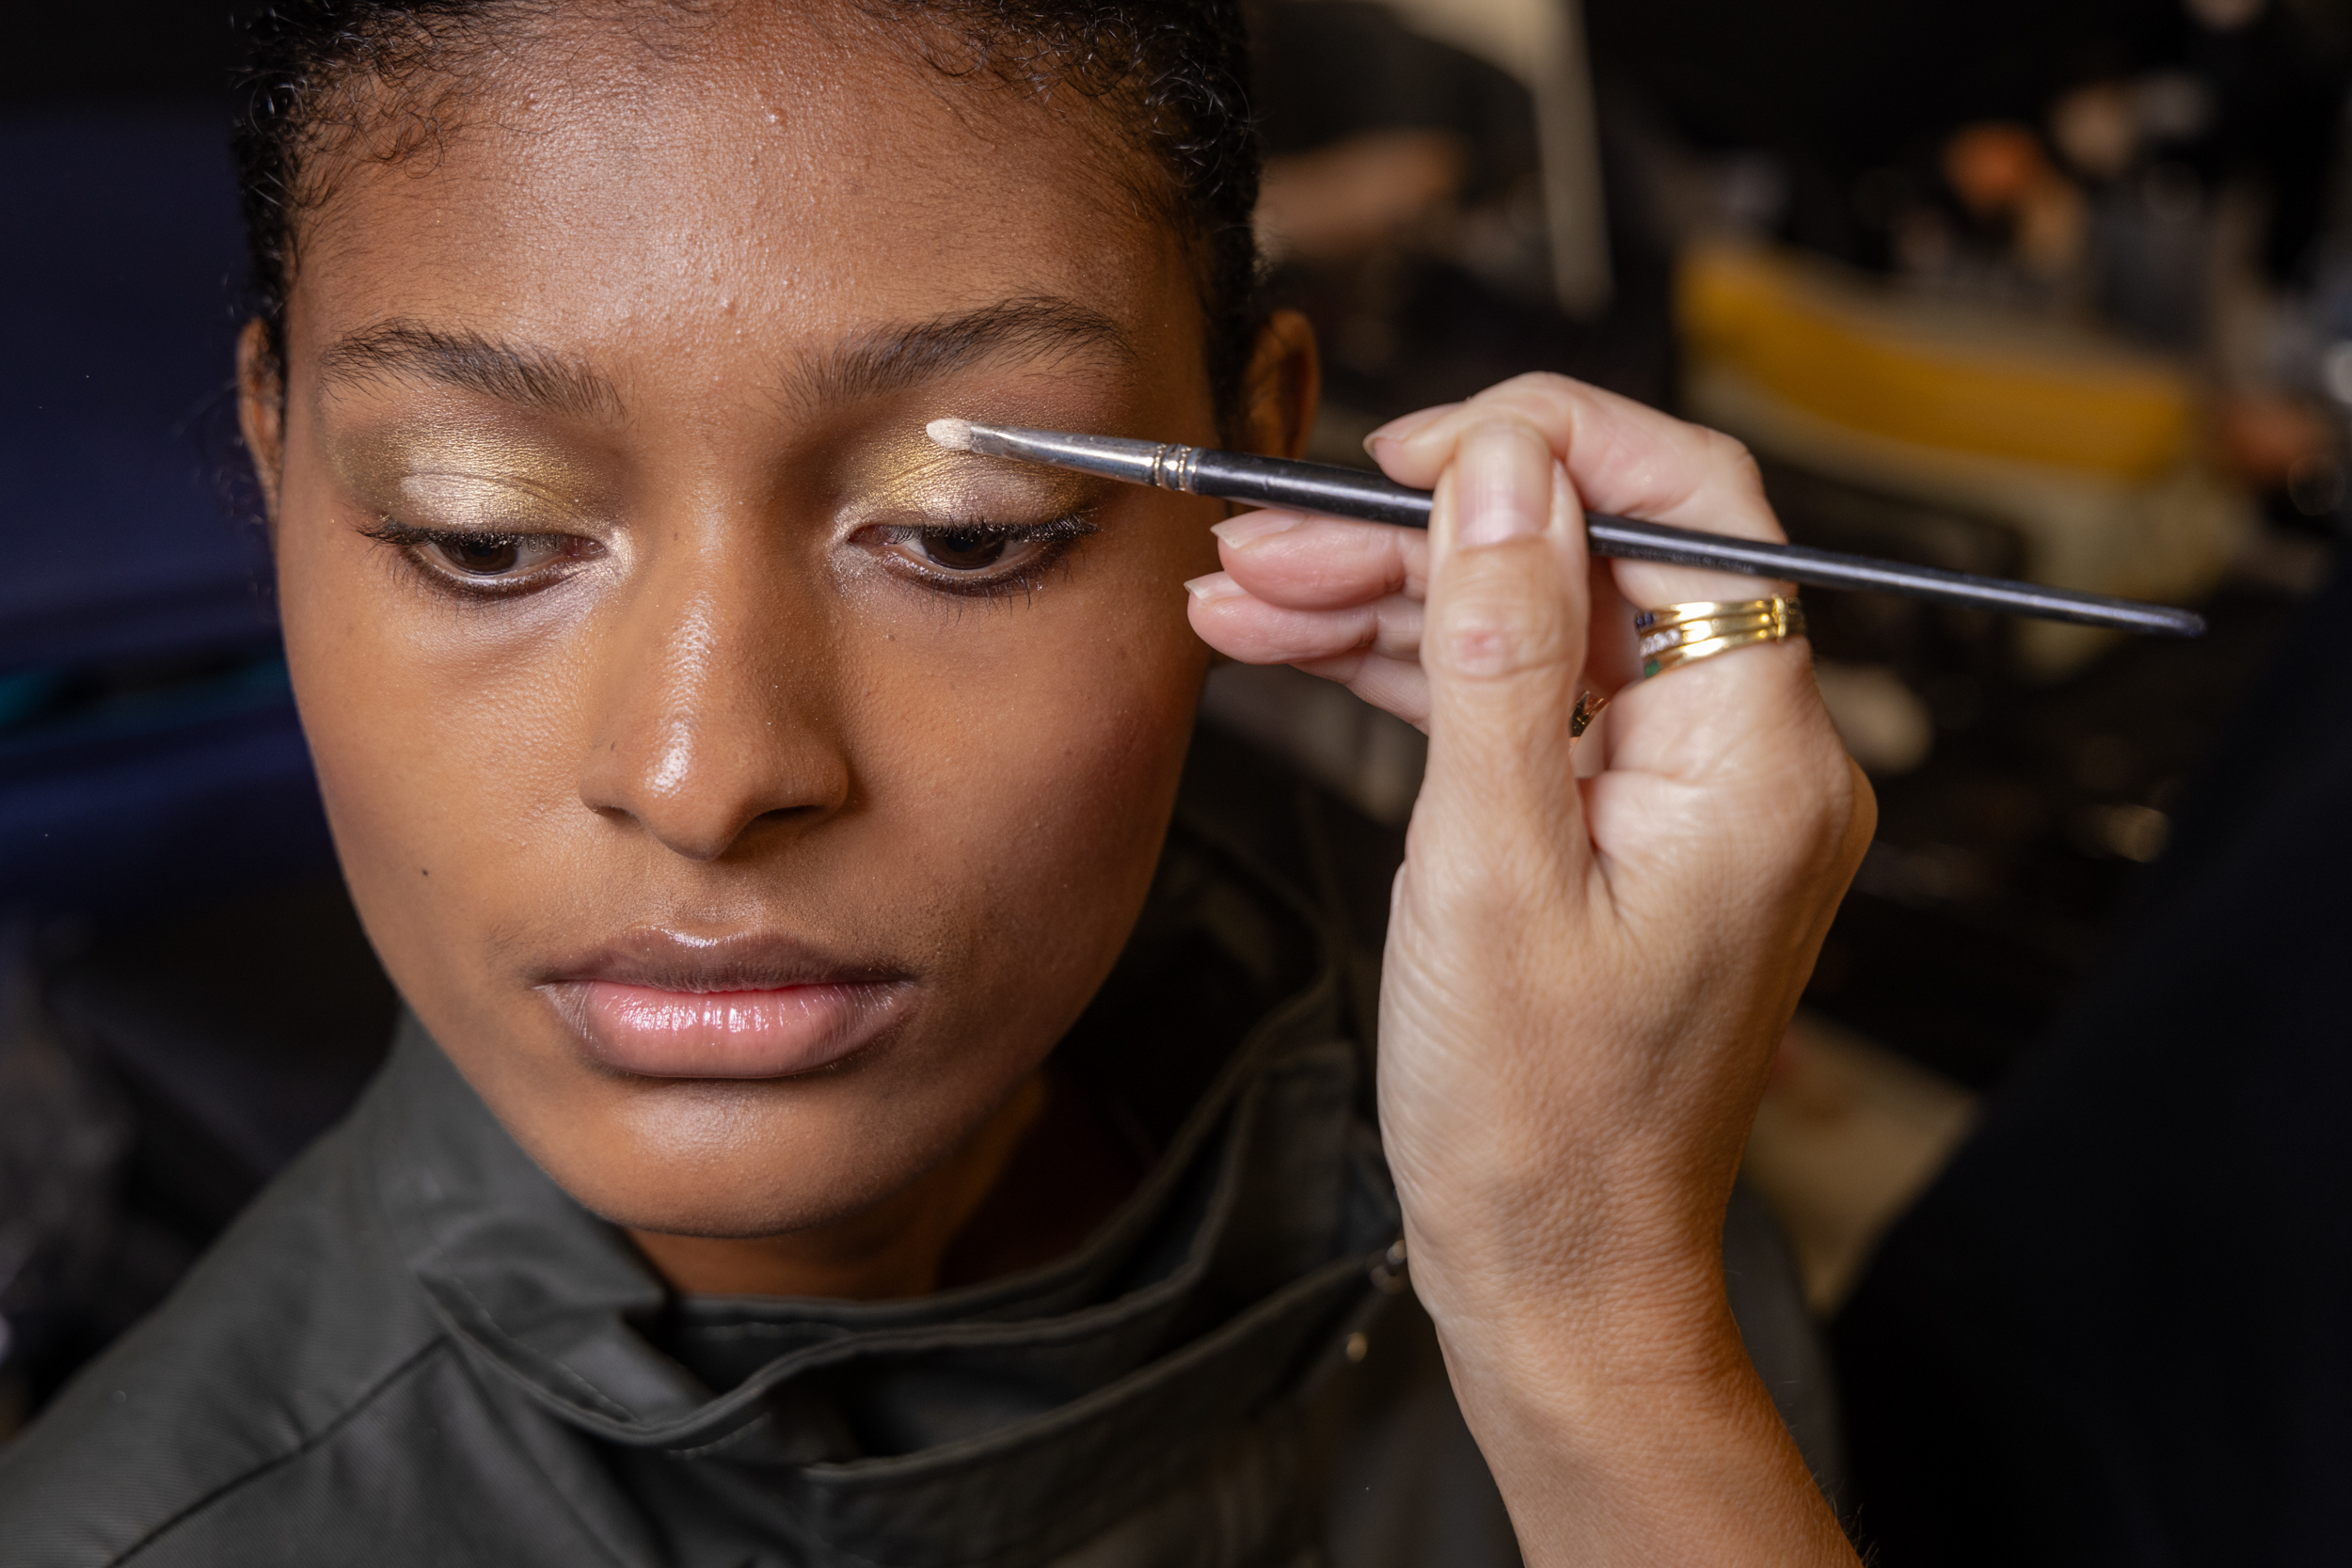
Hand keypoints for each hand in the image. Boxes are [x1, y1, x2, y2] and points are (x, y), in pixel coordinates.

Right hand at [1186, 375, 1872, 1565]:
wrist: (1552, 1273)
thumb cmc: (1537, 1120)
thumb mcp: (1488, 866)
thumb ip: (1496, 648)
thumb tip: (1504, 470)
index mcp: (1759, 756)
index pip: (1692, 507)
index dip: (1550, 445)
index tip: (1411, 447)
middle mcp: (1744, 756)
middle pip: (1587, 564)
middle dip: (1418, 538)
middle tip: (1266, 544)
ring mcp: (1680, 793)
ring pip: (1533, 627)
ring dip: (1387, 603)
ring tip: (1241, 599)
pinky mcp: (1617, 827)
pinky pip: (1516, 706)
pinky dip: (1409, 676)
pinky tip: (1292, 652)